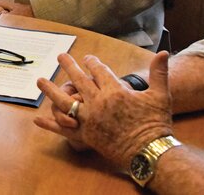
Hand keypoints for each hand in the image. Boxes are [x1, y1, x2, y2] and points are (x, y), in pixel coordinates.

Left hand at [34, 52, 173, 168]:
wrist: (151, 153)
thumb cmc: (156, 124)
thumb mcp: (160, 96)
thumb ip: (159, 73)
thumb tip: (165, 51)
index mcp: (115, 91)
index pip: (99, 71)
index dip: (93, 63)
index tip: (88, 58)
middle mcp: (98, 103)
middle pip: (78, 80)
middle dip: (69, 66)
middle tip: (61, 56)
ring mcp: (89, 119)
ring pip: (64, 101)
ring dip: (50, 90)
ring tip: (39, 80)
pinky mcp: (85, 135)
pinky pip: (64, 129)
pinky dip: (50, 125)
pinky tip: (37, 120)